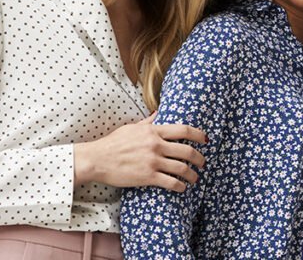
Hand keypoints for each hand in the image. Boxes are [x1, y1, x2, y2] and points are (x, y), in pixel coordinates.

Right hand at [74, 114, 207, 192]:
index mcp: (153, 131)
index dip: (198, 135)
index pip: (183, 130)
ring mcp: (152, 161)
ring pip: (182, 168)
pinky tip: (182, 188)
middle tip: (203, 163)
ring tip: (195, 178)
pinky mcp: (147, 176)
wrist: (96, 159)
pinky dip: (180, 186)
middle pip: (187, 151)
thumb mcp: (131, 128)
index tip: (205, 140)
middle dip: (199, 158)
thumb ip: (148, 122)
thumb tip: (158, 113)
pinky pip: (171, 182)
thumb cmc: (113, 143)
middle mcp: (156, 145)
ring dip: (192, 175)